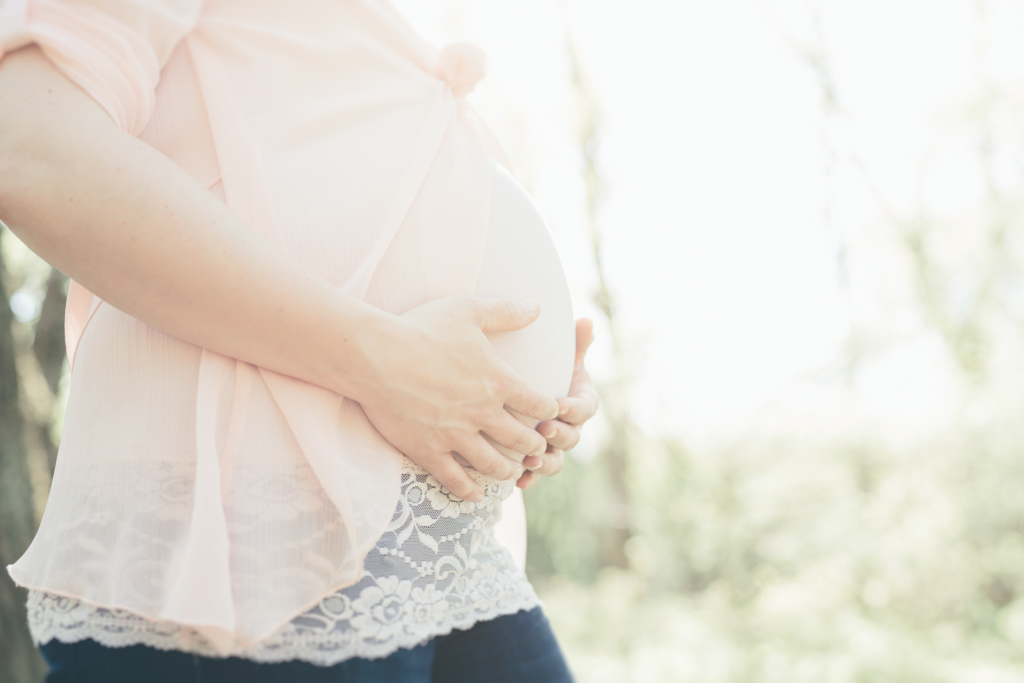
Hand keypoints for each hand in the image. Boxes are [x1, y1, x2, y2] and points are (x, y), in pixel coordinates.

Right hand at [354, 295, 558, 501]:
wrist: (373, 354)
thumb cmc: (420, 327)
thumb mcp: (467, 309)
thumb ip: (506, 310)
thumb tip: (537, 306)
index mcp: (498, 381)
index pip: (540, 404)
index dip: (550, 410)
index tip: (549, 412)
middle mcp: (482, 413)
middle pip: (523, 439)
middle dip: (535, 444)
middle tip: (536, 447)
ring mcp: (455, 435)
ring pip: (494, 464)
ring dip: (508, 470)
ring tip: (512, 471)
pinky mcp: (429, 450)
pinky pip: (455, 479)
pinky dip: (469, 491)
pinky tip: (476, 496)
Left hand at [518, 318, 598, 489]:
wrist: (520, 393)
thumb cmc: (545, 371)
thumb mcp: (559, 357)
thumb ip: (573, 343)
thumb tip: (586, 320)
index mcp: (579, 402)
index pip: (584, 408)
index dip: (574, 409)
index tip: (561, 406)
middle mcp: (569, 427)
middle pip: (571, 438)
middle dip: (558, 435)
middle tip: (543, 430)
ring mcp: (552, 447)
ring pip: (555, 461)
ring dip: (545, 462)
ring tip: (531, 460)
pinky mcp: (534, 460)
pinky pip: (534, 476)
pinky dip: (529, 480)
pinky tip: (519, 482)